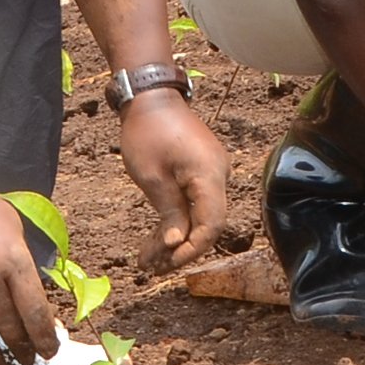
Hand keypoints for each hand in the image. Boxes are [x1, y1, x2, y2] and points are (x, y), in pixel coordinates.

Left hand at [116, 90, 227, 263]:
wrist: (151, 96)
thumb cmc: (147, 131)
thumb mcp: (151, 176)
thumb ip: (169, 212)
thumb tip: (177, 244)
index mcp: (210, 176)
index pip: (211, 225)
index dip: (192, 249)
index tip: (168, 263)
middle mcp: (218, 176)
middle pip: (207, 225)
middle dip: (180, 249)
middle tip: (152, 269)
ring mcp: (211, 175)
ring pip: (199, 218)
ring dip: (174, 240)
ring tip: (147, 261)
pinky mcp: (201, 173)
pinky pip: (194, 204)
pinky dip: (175, 222)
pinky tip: (155, 241)